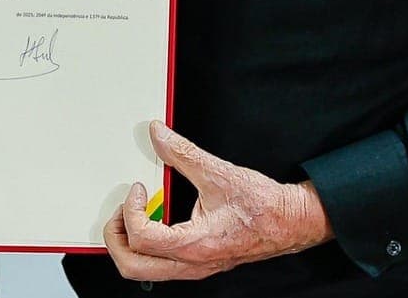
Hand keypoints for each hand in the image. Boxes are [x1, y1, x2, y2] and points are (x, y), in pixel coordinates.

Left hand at [104, 122, 331, 281]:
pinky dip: (146, 246)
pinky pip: (161, 265)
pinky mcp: (198, 262)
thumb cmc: (264, 206)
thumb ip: (183, 153)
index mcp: (196, 245)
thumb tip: (157, 135)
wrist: (292, 222)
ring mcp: (195, 267)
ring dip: (129, 245)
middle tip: (119, 212)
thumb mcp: (220, 172)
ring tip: (132, 216)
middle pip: (133, 268)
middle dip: (115, 239)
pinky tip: (154, 219)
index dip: (130, 210)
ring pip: (146, 271)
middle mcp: (193, 263)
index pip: (142, 238)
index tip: (137, 189)